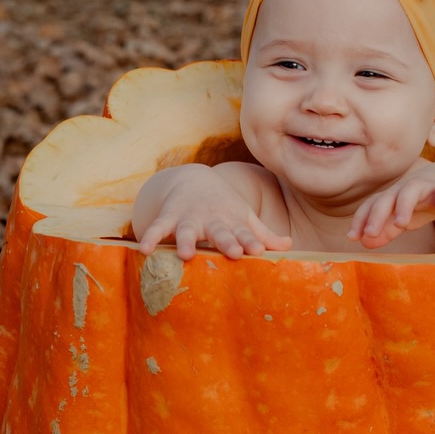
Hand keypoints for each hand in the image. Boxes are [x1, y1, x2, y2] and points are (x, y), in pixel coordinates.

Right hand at [134, 169, 291, 260]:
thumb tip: (290, 245)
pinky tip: (145, 250)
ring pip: (187, 231)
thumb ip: (263, 234)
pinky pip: (158, 227)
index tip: (258, 251)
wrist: (193, 179)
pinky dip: (151, 236)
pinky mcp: (169, 216)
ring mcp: (189, 217)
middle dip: (226, 241)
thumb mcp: (244, 217)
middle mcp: (212, 220)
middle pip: (220, 232)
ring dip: (186, 241)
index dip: (251, 241)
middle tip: (233, 253)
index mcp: (232, 221)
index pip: (245, 233)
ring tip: (185, 254)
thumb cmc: (224, 205)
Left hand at [349, 161, 434, 247]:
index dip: (361, 219)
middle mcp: (407, 188)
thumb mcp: (405, 217)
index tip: (352, 237)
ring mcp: (428, 185)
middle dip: (378, 213)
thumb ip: (386, 229)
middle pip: (389, 196)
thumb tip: (364, 243)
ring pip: (413, 190)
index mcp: (394, 196)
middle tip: (371, 232)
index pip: (373, 205)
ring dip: (405, 205)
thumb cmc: (425, 200)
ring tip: (401, 224)